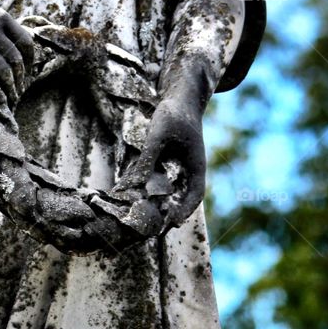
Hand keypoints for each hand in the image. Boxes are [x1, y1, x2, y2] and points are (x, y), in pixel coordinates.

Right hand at [0, 0, 33, 107]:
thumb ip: (4, 25)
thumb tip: (21, 46)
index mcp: (2, 18)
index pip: (25, 42)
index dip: (30, 60)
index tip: (30, 72)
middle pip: (15, 59)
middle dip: (21, 78)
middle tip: (21, 89)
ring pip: (2, 70)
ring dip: (11, 87)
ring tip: (13, 97)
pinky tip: (0, 99)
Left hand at [127, 96, 206, 229]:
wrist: (177, 98)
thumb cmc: (173, 114)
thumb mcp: (159, 135)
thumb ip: (148, 157)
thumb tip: (135, 182)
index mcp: (196, 165)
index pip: (195, 194)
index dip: (185, 210)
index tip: (173, 223)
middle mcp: (188, 170)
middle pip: (181, 198)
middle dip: (168, 214)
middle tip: (151, 230)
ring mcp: (178, 167)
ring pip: (168, 191)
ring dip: (156, 204)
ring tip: (139, 218)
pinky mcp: (166, 162)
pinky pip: (157, 180)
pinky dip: (147, 188)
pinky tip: (131, 194)